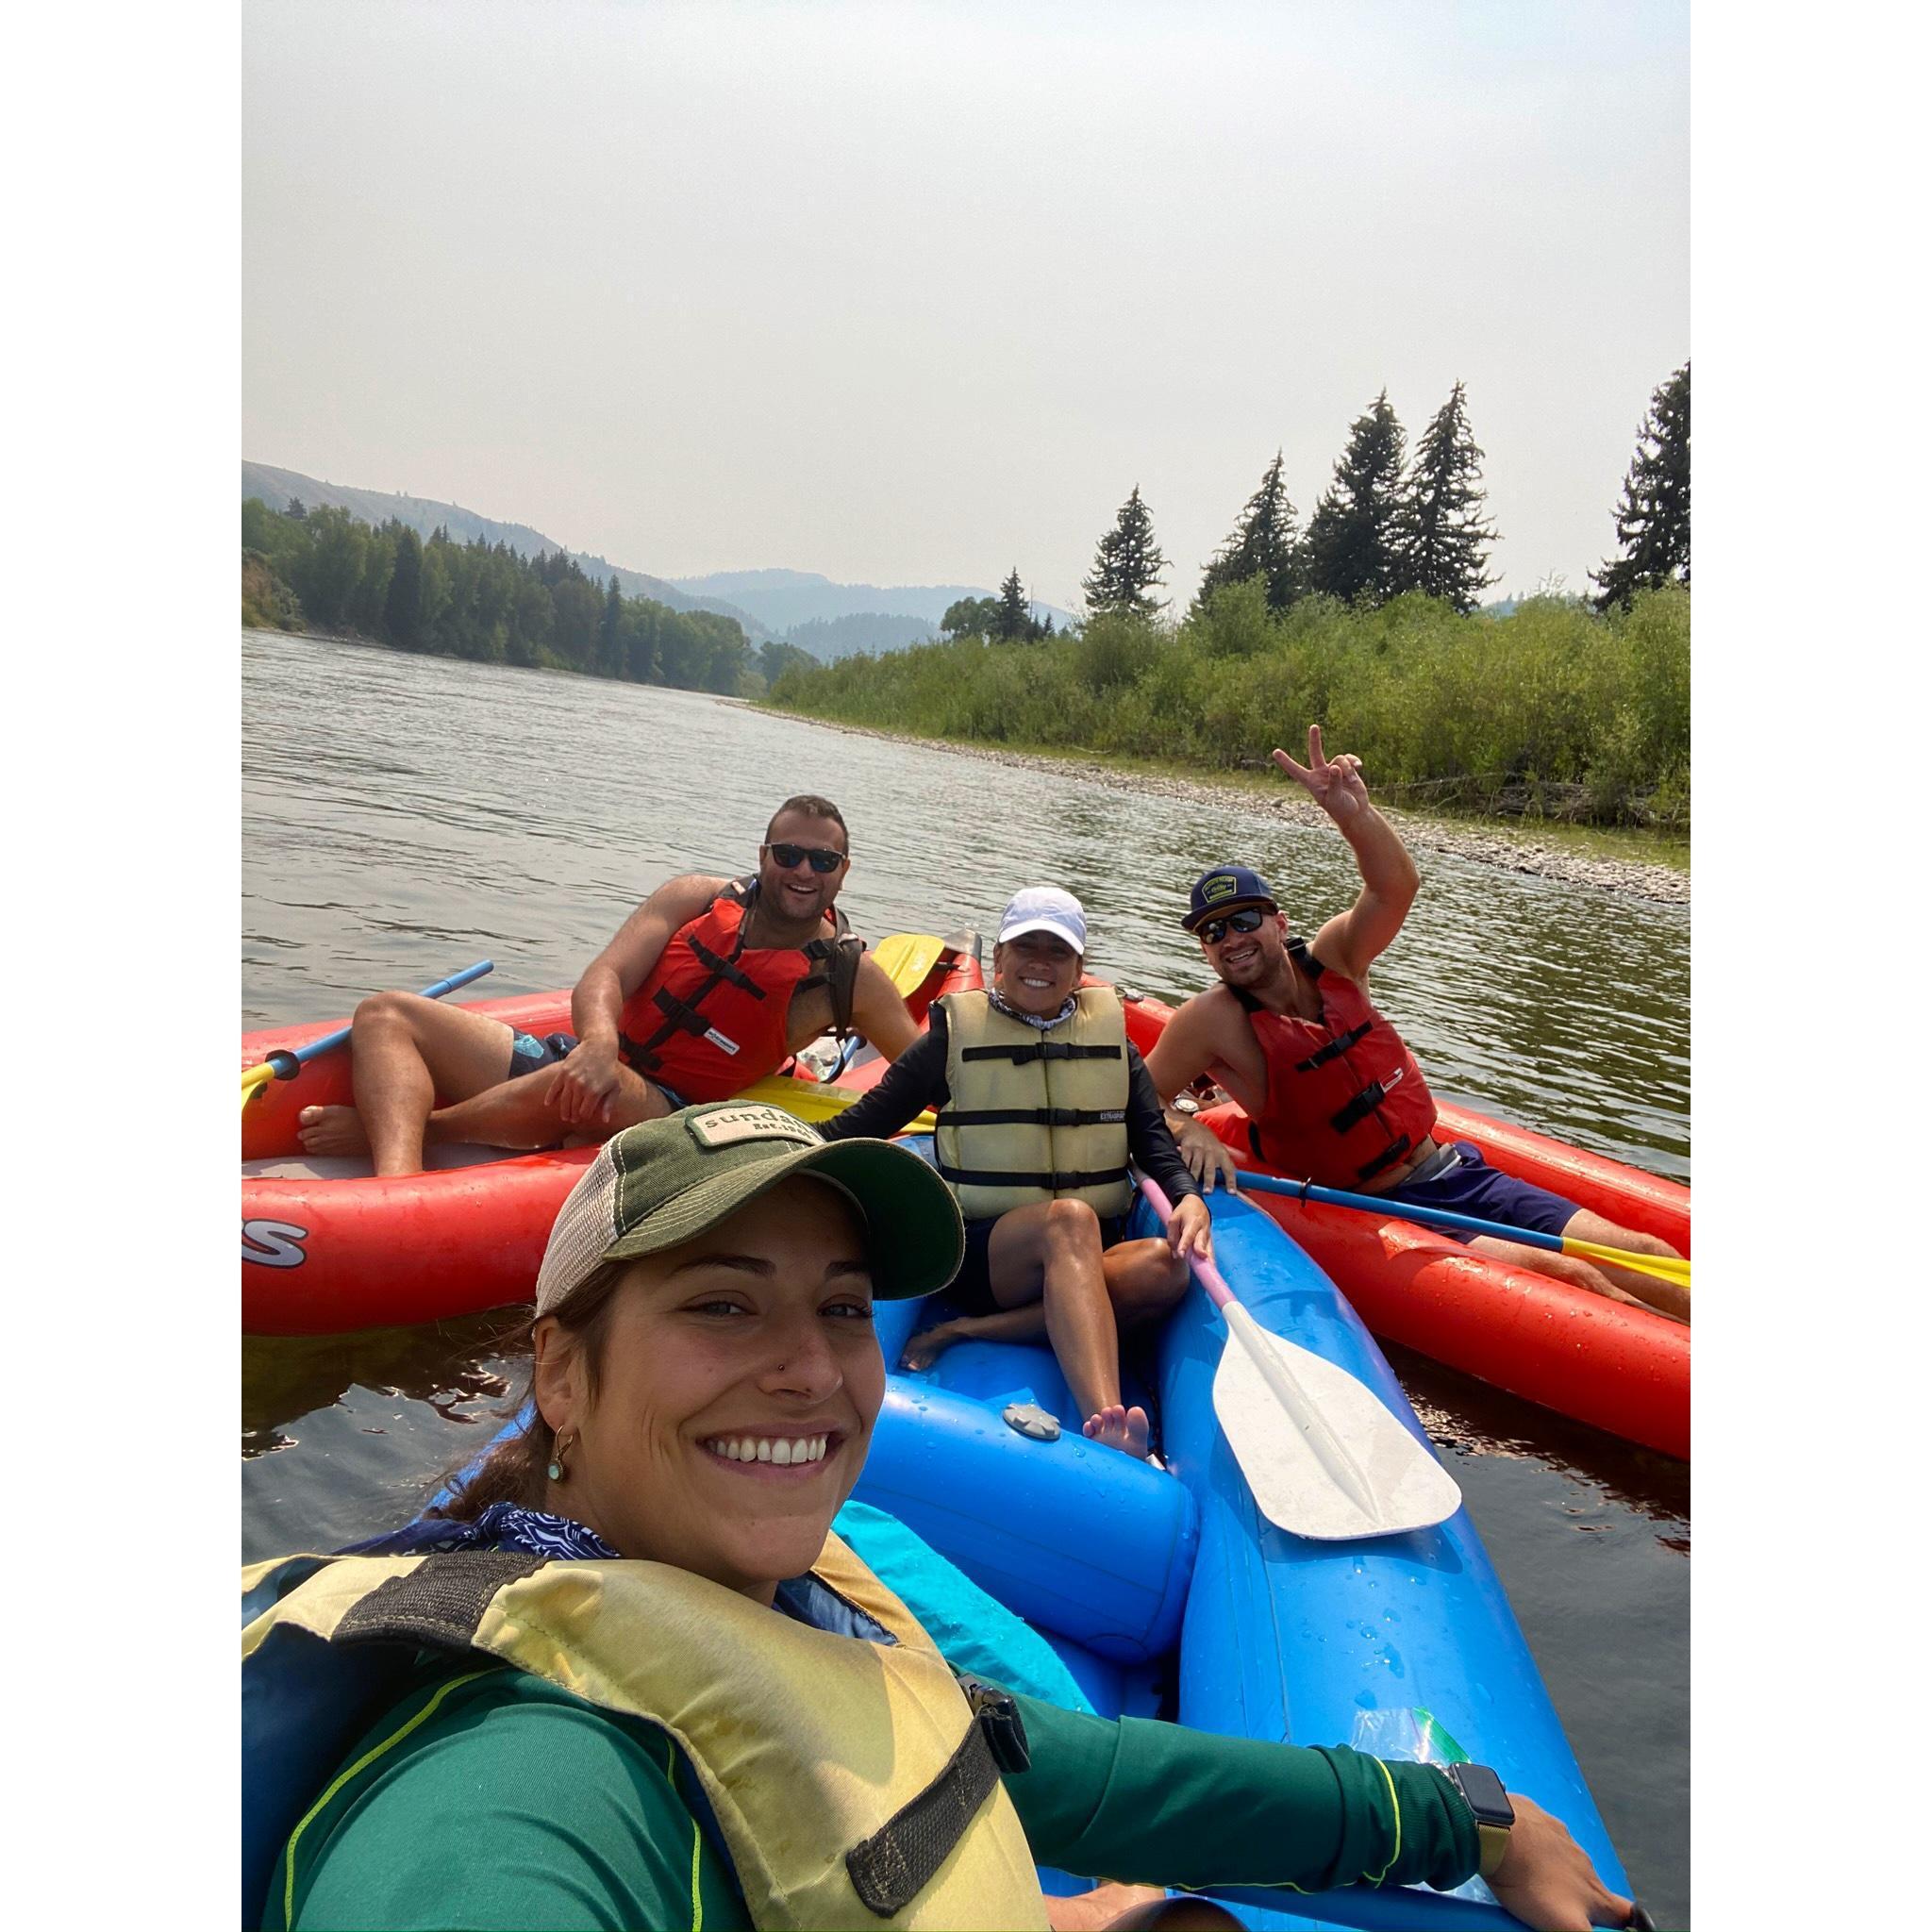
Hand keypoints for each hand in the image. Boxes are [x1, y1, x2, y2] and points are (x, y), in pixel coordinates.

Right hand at [552, 1038, 621, 1125]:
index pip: (585, 1112)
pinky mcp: (563, 1072)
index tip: (583, 1118)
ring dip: (563, 1110)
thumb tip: (605, 1121)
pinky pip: (554, 1087)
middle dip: (573, 1115)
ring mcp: (571, 1079)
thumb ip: (609, 1104)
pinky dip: (550, 1096)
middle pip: (574, 1107)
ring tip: (564, 1116)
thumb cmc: (609, 1068)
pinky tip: (547, 1104)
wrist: (599, 1046)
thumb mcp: (614, 1087)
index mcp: (594, 1092)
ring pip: (564, 1100)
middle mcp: (581, 1087)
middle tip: (572, 1120)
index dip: (584, 1117)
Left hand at [1167, 1193, 1213, 1264]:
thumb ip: (1172, 1236)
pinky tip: (1211, 1269)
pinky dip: (1211, 1259)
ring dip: (1209, 1258)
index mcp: (1192, 1222)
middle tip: (1201, 1259)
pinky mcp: (1210, 1240)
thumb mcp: (1173, 1219)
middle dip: (1201, 1251)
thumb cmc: (1184, 1212)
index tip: (1181, 1255)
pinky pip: (1211, 1251)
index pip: (1188, 1235)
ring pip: (1209, 1248)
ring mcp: (1208, 1235)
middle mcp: (1202, 1230)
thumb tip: (1175, 1254)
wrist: (1197, 1204)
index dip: (1184, 1245)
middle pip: (1202, 1241)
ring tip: (1210, 1269)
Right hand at [1175, 1118, 1241, 1192]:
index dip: (1231, 1181)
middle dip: (1209, 1180)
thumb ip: (1232, 1173)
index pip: (1229, 1170)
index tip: (1231, 1193)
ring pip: (1195, 1166)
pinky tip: (1182, 1176)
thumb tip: (1246, 1190)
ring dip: (1194, 1177)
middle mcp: (1211, 1152)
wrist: (1195, 1129)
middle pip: (1210, 1168)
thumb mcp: (1223, 1156)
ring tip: (1192, 1187)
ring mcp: (1198, 1150)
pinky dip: (1183, 1168)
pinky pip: (1184, 1160)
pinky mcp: (1187, 1148)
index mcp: (1222, 1156)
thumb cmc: (1212, 1147)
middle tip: (1208, 1192)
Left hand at [1272, 724, 1369, 824]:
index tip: (1275, 752)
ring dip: (1347, 767)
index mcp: (1312, 783)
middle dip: (1315, 740)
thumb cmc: (1341, 809)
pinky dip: (1354, 762)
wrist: (1356, 812)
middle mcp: (1321, 774)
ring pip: (1339, 758)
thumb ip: (1334, 783)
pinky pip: (1349, 758)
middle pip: (1316, 753)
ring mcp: (1334, 770)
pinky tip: (1359, 768)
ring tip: (1351, 779)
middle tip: (1314, 727)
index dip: (1286, 761)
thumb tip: (1336, 767)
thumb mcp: (1335, 798)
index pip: (1296, 770)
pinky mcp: (1347, 769)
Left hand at [1487, 1794, 1635, 1931]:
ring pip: (1569, 1858)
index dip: (1626, 1921)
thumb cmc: (1528, 1882)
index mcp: (1594, 1892)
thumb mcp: (1564, 1925)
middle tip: (1566, 1903)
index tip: (1621, 1923)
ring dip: (1560, 1869)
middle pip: (1593, 1884)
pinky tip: (1522, 1851)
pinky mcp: (1537, 1817)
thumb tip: (1585, 1929)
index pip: (1625, 1913)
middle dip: (1585, 1896)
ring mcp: (1560, 1836)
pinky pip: (1543, 1833)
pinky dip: (1537, 1844)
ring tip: (1539, 1878)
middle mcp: (1584, 1863)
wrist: (1495, 1831)